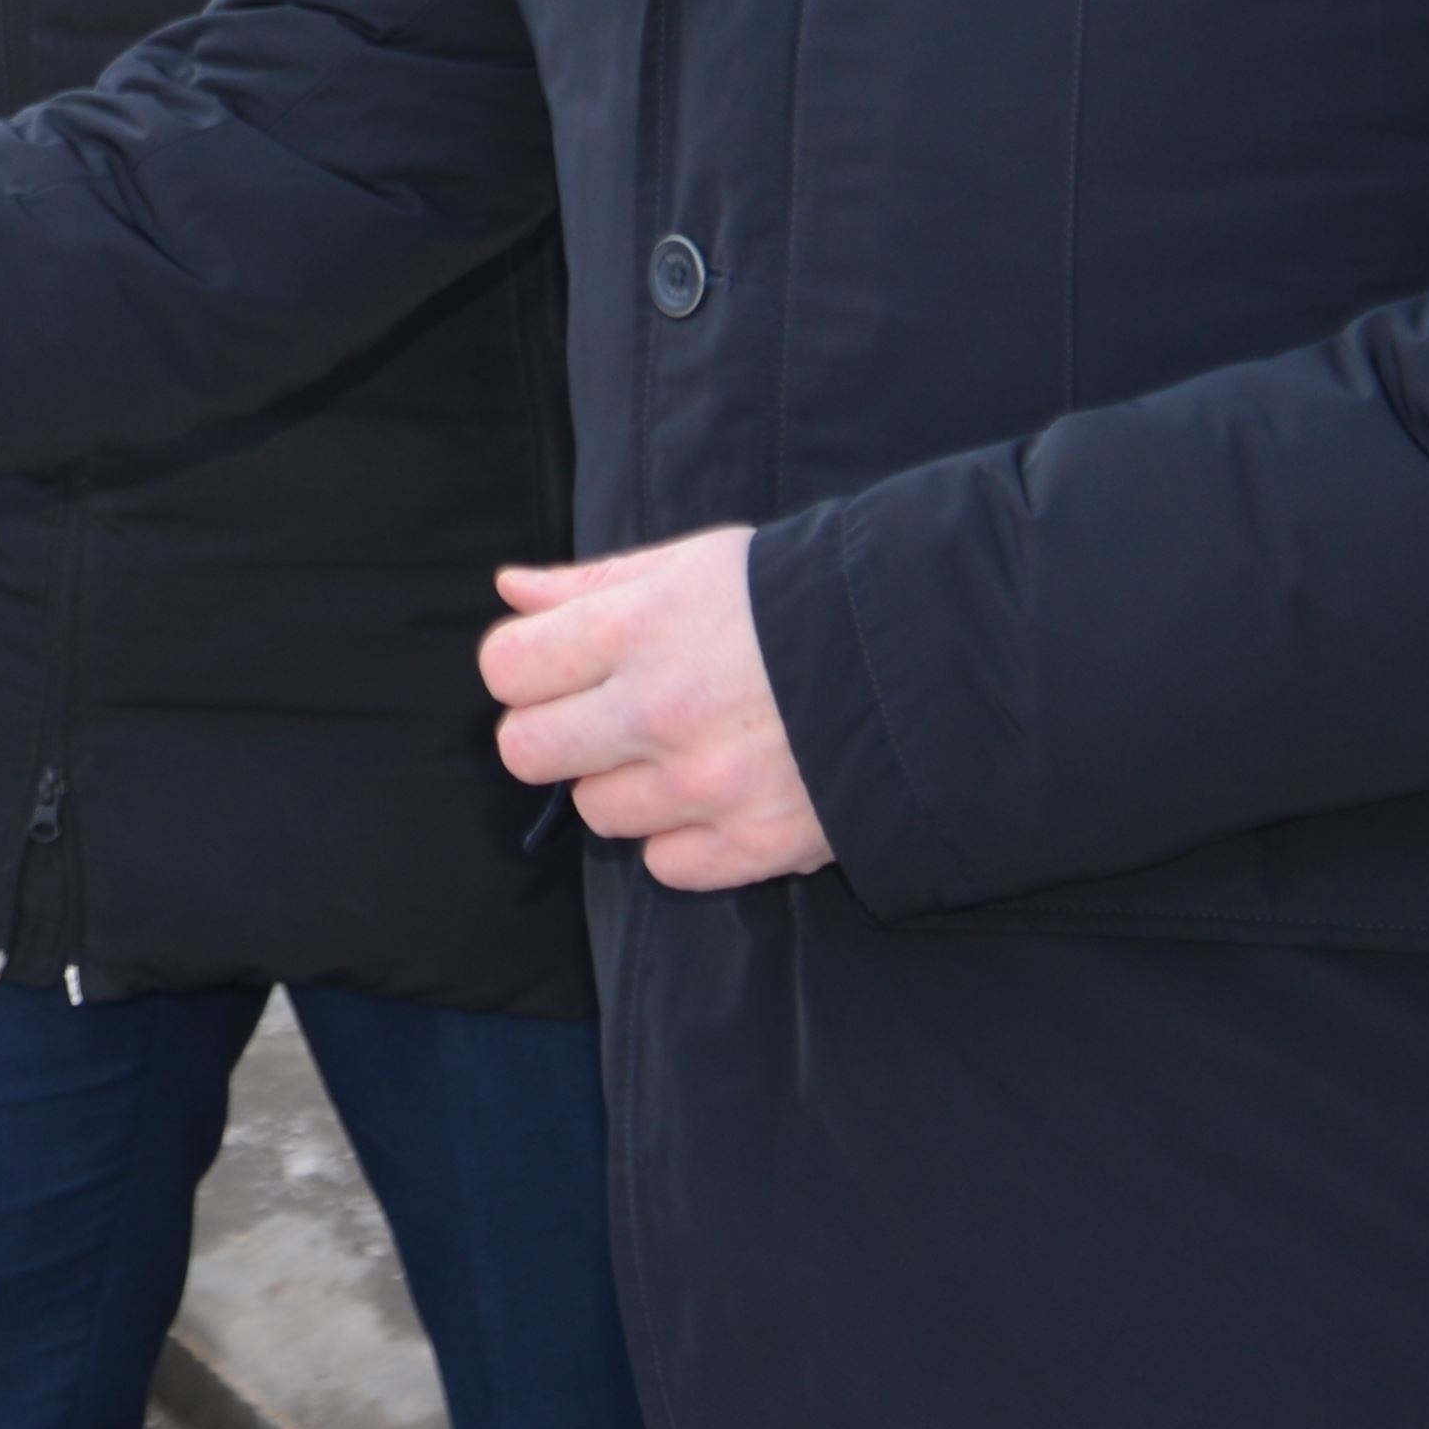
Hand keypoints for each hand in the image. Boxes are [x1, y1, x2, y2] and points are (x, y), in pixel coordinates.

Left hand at [481, 525, 831, 892]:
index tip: (558, 667)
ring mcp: (707, 785)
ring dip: (625, 787)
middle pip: (526, 752)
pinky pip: (667, 866)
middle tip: (601, 719)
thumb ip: (591, 582)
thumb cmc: (794, 597)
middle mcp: (660, 711)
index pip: (505, 668)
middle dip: (552, 735)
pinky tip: (720, 795)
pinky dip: (684, 840)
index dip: (525, 667)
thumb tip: (510, 591)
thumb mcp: (691, 563)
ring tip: (680, 749)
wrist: (923, 658)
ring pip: (597, 814)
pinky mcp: (757, 844)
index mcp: (634, 629)